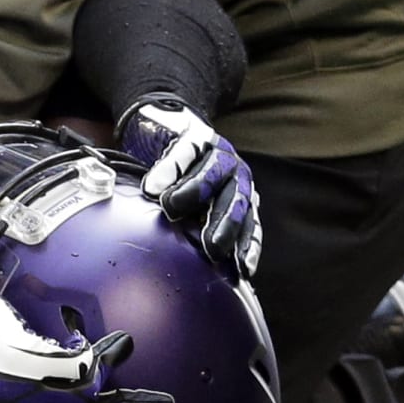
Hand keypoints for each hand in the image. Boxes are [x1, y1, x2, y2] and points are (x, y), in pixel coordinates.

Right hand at [116, 94, 261, 276]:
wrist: (166, 127)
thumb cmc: (179, 177)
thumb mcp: (193, 207)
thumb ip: (197, 230)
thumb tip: (195, 275)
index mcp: (238, 196)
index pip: (250, 224)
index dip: (247, 246)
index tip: (242, 270)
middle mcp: (234, 174)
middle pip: (234, 201)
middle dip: (224, 225)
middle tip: (212, 248)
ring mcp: (216, 152)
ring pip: (210, 174)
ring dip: (193, 192)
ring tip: (171, 208)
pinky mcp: (193, 134)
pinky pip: (183, 153)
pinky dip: (168, 169)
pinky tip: (153, 186)